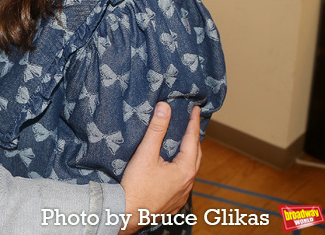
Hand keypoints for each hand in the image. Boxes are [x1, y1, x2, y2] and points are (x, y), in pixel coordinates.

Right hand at [120, 102, 200, 233]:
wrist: (127, 215)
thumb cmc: (136, 186)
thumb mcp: (146, 154)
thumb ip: (156, 130)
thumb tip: (164, 108)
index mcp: (185, 170)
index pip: (192, 140)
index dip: (194, 122)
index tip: (197, 110)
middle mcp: (187, 183)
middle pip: (196, 155)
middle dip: (194, 138)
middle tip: (191, 124)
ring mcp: (181, 195)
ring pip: (190, 170)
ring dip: (188, 155)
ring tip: (183, 144)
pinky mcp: (173, 203)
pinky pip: (182, 182)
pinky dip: (181, 169)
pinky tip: (172, 168)